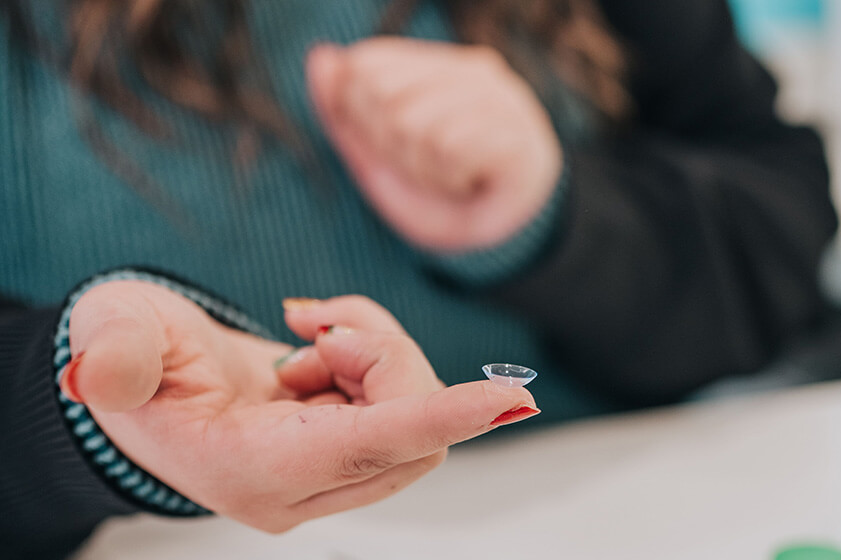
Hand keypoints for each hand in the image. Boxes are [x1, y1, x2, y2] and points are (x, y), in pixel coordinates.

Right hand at [62, 281, 537, 532]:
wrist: (150, 379)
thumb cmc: (133, 359)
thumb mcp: (113, 345)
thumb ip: (115, 359)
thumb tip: (99, 372)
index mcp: (254, 473)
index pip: (372, 449)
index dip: (441, 417)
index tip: (514, 397)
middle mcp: (303, 488)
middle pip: (410, 430)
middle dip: (382, 357)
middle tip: (321, 328)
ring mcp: (329, 472)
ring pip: (414, 410)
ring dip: (376, 349)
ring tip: (313, 329)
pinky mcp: (346, 445)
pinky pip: (402, 397)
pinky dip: (373, 350)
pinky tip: (320, 338)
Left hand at [306, 38, 562, 251]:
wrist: (502, 240)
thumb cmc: (440, 194)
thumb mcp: (377, 157)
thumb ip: (343, 110)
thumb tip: (322, 58)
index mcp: (437, 66)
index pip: (365, 67)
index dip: (362, 120)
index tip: (395, 148)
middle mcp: (473, 71)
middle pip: (385, 96)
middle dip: (392, 148)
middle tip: (425, 168)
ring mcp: (501, 100)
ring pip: (415, 123)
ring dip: (423, 168)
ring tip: (450, 178)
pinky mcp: (517, 133)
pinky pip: (450, 146)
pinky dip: (449, 177)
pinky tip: (471, 182)